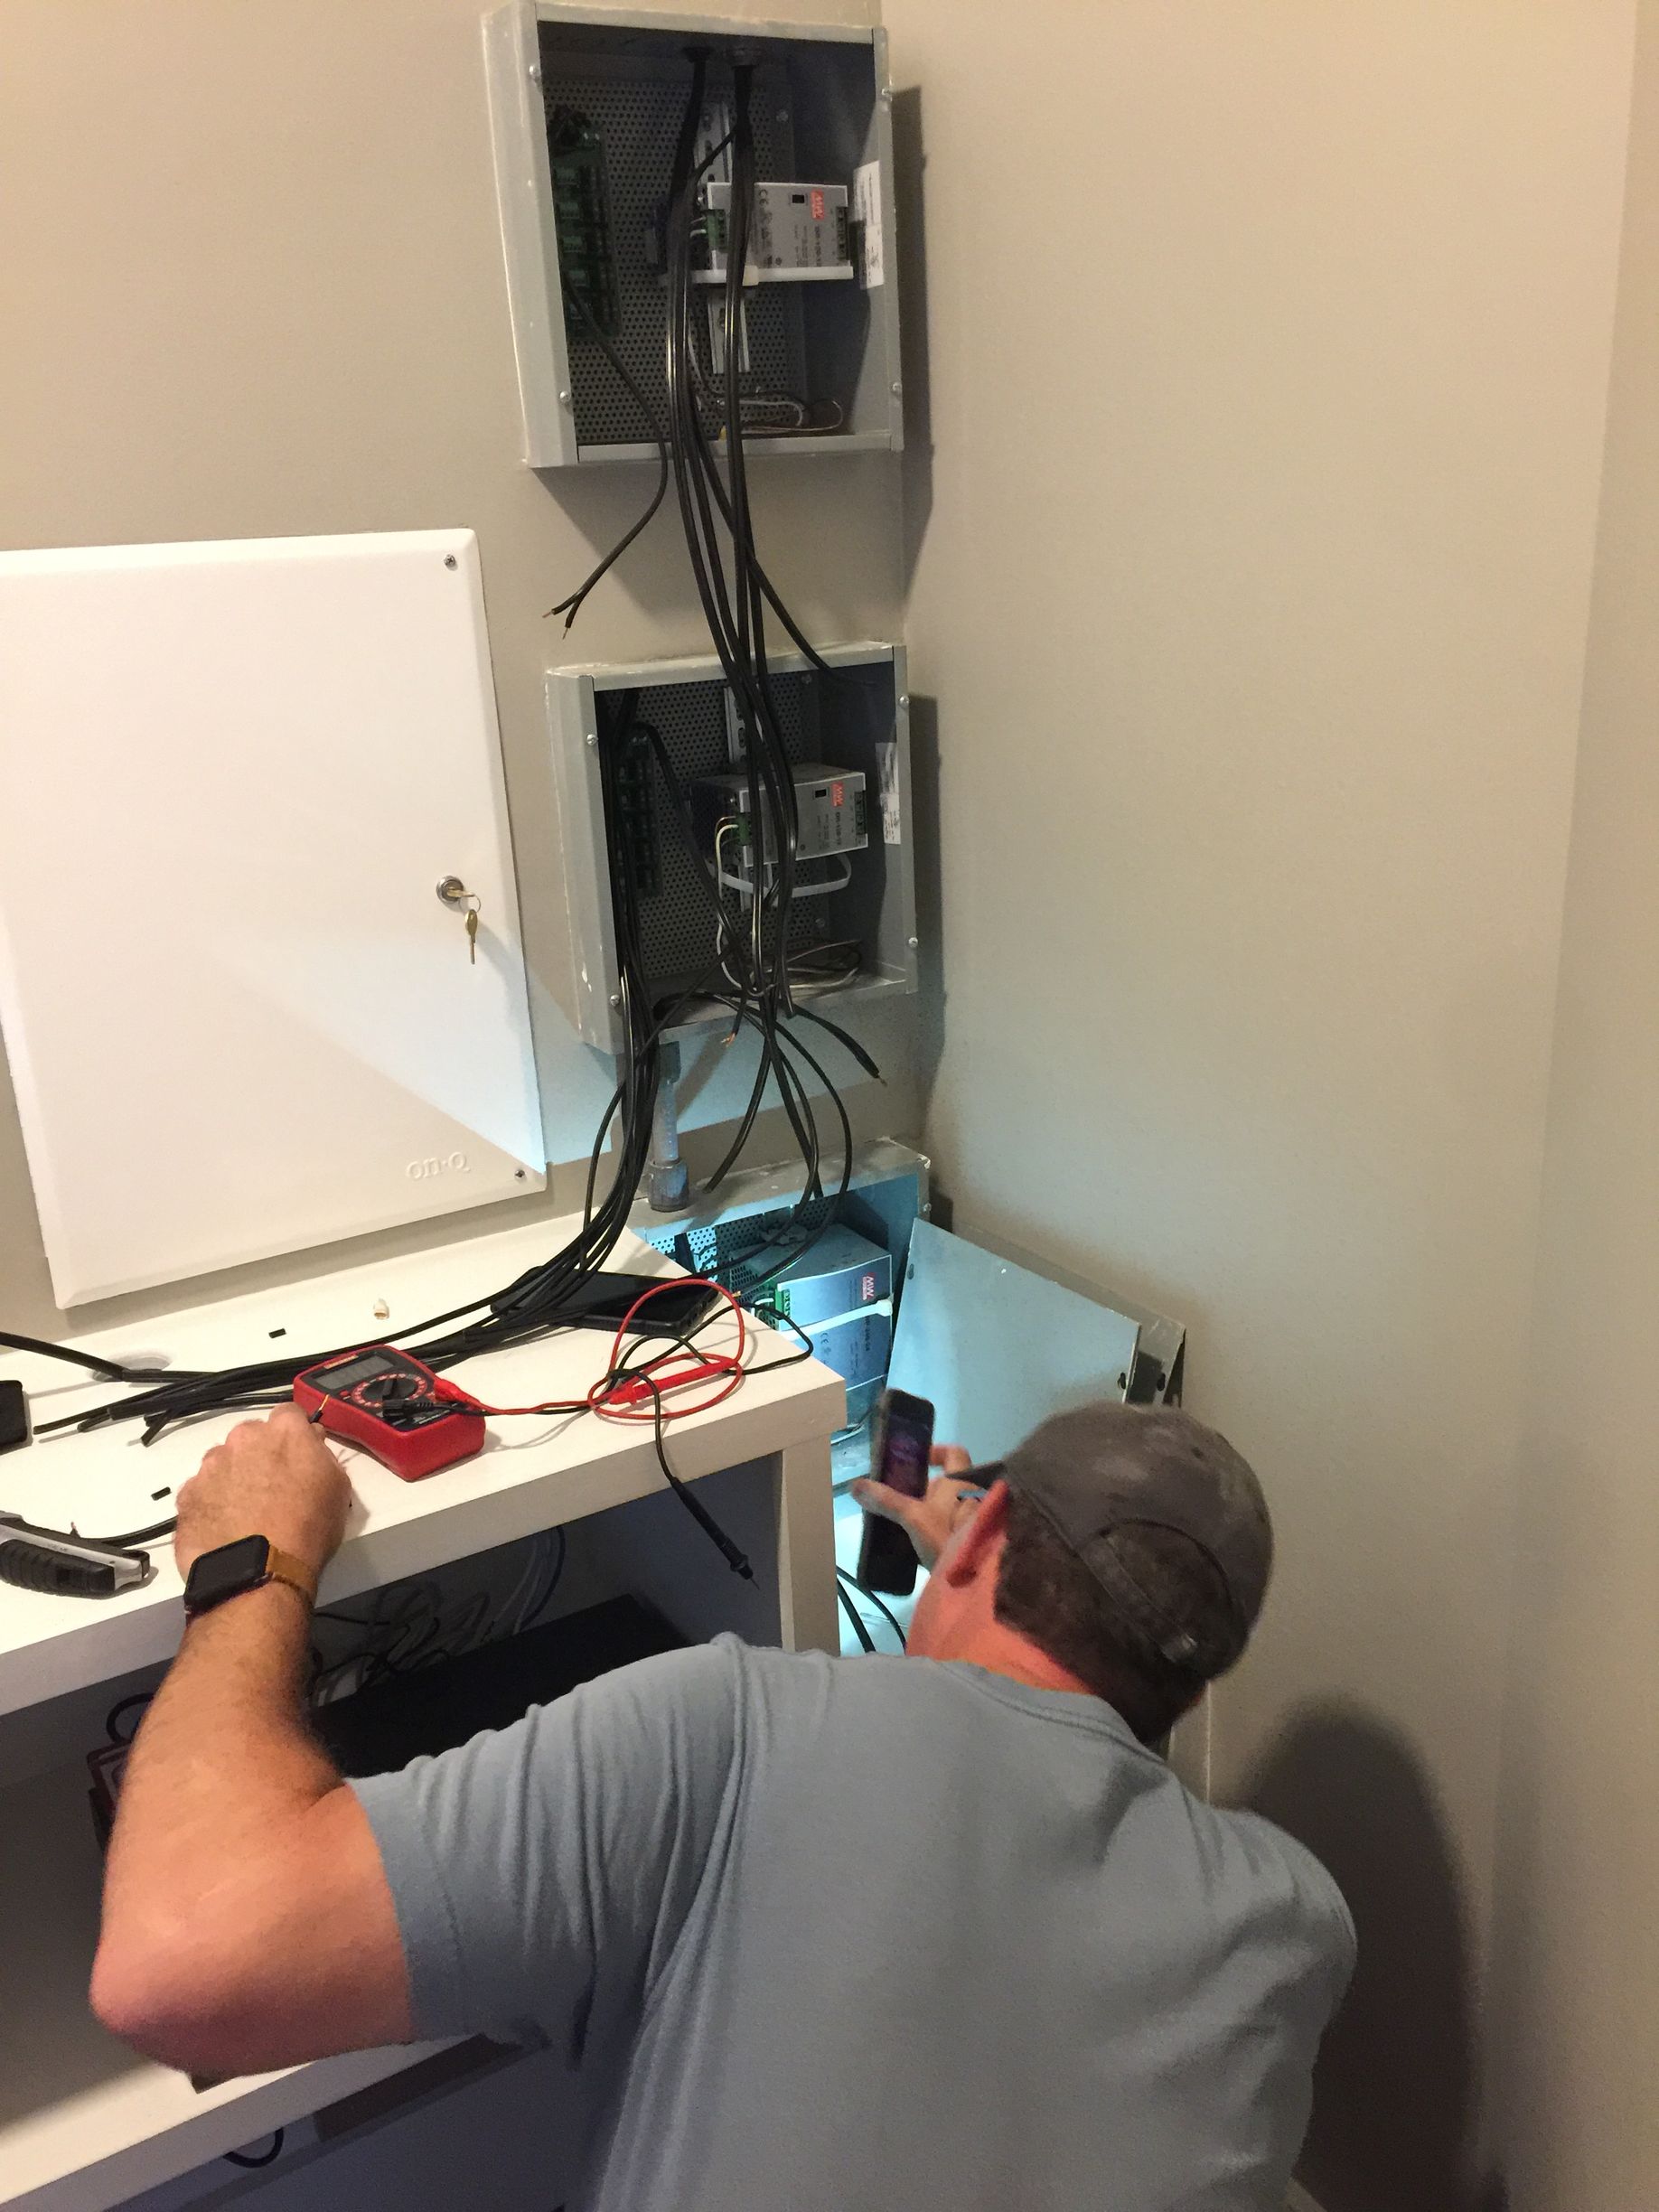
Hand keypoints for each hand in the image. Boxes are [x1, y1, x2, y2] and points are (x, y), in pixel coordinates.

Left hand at [174, 1405, 351, 1580]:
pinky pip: (201, 1490)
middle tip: (272, 1487)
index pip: (289, 1414)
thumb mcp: (338, 1489)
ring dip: (233, 1477)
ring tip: (244, 1512)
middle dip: (260, 1454)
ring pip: (222, 1462)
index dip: (295, 1434)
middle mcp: (242, 1439)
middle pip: (251, 1436)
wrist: (258, 1574)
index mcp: (284, 1431)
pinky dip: (211, 1502)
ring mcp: (209, 1467)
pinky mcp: (186, 1495)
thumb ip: (322, 1456)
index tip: (298, 1454)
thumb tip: (310, 1444)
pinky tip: (224, 1527)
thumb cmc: (308, 1530)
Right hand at [851, 1443, 983, 1569]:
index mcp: (961, 1482)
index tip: (915, 1461)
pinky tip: (916, 1544)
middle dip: (922, 1490)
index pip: (954, 1453)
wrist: (978, 1576)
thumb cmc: (948, 1535)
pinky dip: (934, 1532)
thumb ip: (886, 1501)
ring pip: (947, 1507)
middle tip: (898, 1499)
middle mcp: (971, 1496)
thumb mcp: (913, 1518)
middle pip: (946, 1484)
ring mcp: (972, 1520)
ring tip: (902, 1523)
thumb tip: (855, 1485)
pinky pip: (950, 1528)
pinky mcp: (969, 1541)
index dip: (935, 1452)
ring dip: (927, 1513)